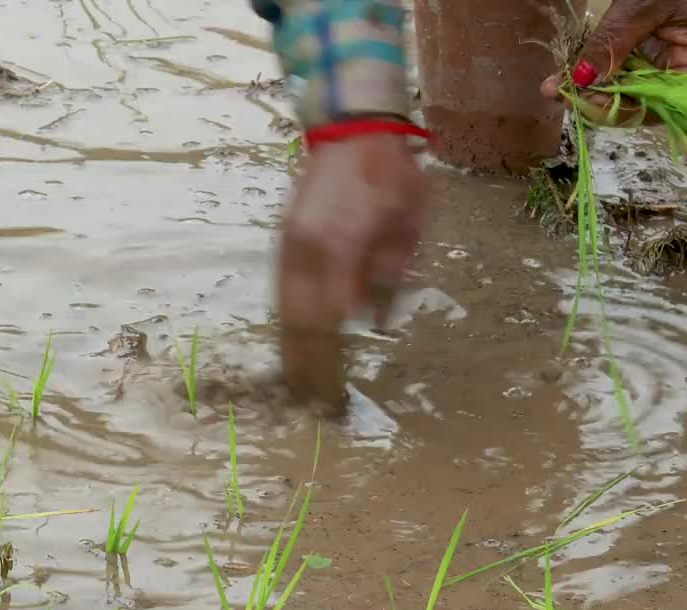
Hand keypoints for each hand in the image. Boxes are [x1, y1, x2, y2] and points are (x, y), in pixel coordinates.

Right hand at [278, 132, 426, 407]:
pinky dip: (283, 323)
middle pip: (299, 324)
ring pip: (282, 310)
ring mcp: (289, 246)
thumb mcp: (408, 225)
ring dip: (289, 349)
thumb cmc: (392, 177)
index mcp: (341, 250)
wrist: (353, 129)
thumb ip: (390, 275)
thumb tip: (373, 321)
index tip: (334, 392)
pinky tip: (290, 342)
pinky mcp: (283, 240)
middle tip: (312, 402)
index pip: (330, 321)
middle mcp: (306, 252)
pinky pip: (278, 292)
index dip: (329, 360)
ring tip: (296, 383)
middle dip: (305, 366)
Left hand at [540, 0, 686, 124]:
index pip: (662, 105)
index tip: (585, 99)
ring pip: (624, 88)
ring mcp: (663, 59)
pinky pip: (617, 70)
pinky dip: (592, 72)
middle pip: (639, 102)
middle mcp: (684, 67)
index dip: (623, 108)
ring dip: (588, 90)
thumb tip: (583, 80)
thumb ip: (613, 44)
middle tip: (558, 93)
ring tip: (553, 86)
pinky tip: (566, 75)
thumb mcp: (640, 7)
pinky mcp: (644, 51)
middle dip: (597, 101)